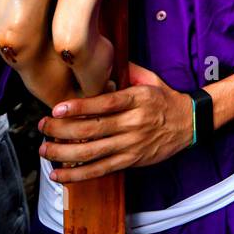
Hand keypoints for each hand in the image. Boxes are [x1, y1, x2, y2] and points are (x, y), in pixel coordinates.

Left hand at [38, 62, 193, 182]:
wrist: (190, 123)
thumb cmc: (165, 99)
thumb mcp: (150, 79)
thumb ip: (126, 70)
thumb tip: (102, 59)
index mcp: (138, 99)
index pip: (107, 104)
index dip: (80, 107)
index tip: (57, 107)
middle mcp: (135, 123)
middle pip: (93, 129)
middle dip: (62, 129)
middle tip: (43, 126)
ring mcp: (132, 144)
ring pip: (93, 152)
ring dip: (64, 153)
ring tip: (45, 149)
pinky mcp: (131, 161)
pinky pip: (101, 169)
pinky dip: (78, 174)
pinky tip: (60, 174)